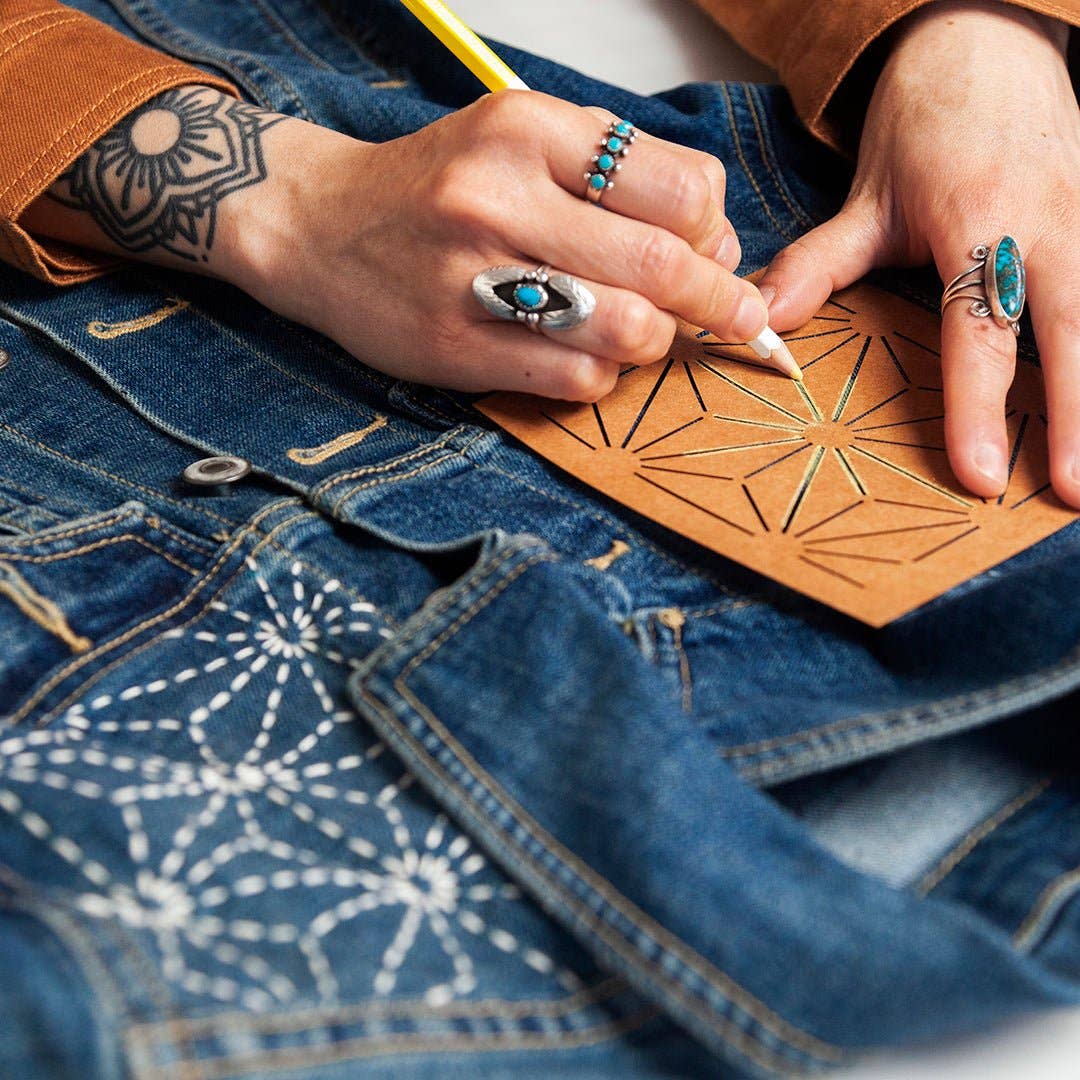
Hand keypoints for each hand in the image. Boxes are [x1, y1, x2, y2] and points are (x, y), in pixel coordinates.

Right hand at [25, 86, 786, 400]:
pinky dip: (600, 375)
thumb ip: (615, 175)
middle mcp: (499, 197)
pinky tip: (582, 355)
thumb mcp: (519, 140)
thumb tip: (719, 242)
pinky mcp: (453, 347)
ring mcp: (471, 278)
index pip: (682, 187)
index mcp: (527, 129)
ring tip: (639, 334)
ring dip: (654, 343)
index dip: (719, 232)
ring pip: (627, 329)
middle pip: (665, 263)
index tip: (716, 254)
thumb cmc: (433, 188)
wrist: (316, 225)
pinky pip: (574, 377)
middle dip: (717, 302)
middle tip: (732, 318)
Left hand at [754, 2, 1079, 507]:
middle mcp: (1046, 225)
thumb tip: (761, 320)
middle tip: (1070, 493)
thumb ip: (818, 264)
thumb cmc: (926, 123)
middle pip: (1070, 331)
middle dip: (1075, 416)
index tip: (980, 473)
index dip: (979, 406)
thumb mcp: (867, 195)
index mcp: (980, 220)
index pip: (980, 331)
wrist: (987, 44)